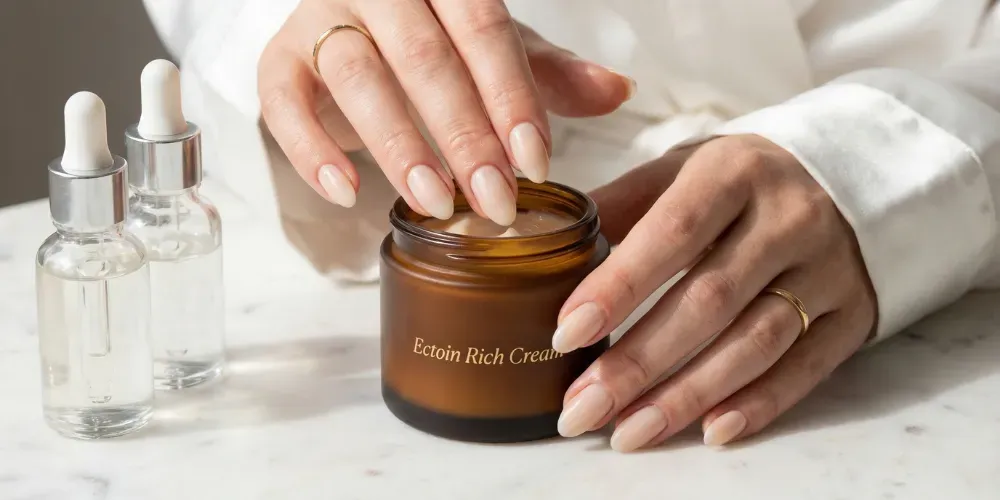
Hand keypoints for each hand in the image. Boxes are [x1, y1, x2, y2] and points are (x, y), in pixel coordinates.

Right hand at [257, 0, 633, 224]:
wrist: (354, 29)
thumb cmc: (433, 41)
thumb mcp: (492, 51)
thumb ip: (547, 72)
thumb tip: (619, 90)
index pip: (482, 29)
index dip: (511, 97)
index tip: (535, 163)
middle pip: (423, 56)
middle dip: (463, 135)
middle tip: (494, 201)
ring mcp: (321, 20)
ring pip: (357, 75)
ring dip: (398, 144)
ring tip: (435, 202)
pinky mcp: (280, 62)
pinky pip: (282, 103)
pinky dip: (311, 151)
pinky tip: (347, 193)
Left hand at [552, 135, 877, 450]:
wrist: (860, 173)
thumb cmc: (748, 177)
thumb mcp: (687, 166)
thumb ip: (625, 203)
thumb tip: (548, 242)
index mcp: (735, 171)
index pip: (671, 233)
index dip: (618, 287)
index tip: (566, 334)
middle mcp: (788, 218)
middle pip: (708, 301)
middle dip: (638, 363)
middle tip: (582, 407)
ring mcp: (828, 268)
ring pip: (754, 344)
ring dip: (686, 396)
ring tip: (627, 432)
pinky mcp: (853, 313)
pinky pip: (804, 368)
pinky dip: (757, 405)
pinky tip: (708, 431)